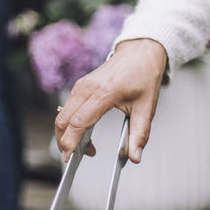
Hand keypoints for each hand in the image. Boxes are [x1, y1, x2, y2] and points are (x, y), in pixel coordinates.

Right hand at [55, 38, 168, 163]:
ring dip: (66, 134)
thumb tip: (135, 156)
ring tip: (86, 147)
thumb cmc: (144, 74)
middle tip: (75, 158)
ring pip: (62, 115)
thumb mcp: (147, 107)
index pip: (79, 121)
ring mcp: (81, 86)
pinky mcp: (80, 86)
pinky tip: (83, 133)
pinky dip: (69, 124)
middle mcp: (88, 88)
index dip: (71, 142)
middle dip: (64, 143)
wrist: (140, 51)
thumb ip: (139, 133)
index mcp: (104, 92)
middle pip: (63, 120)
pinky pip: (67, 108)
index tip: (70, 158)